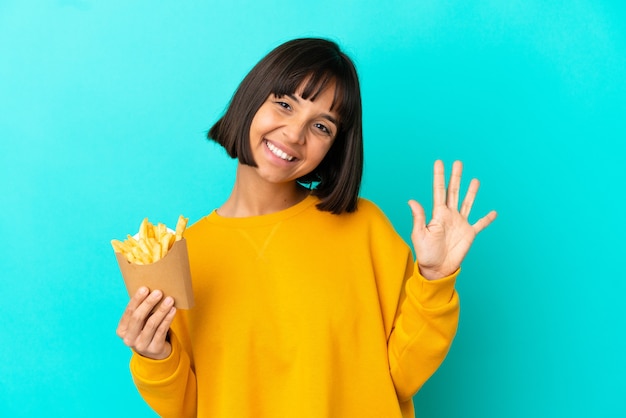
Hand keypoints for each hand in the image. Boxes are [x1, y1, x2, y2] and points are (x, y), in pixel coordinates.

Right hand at [116, 287, 176, 358]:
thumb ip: (141, 309)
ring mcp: (141, 346)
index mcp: (122, 330)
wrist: (155, 351)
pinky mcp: (154, 349)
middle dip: (148, 303)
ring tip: (170, 300)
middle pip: (138, 317)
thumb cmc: (146, 329)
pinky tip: (173, 310)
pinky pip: (162, 331)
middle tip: (159, 292)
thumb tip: (151, 289)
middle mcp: (129, 339)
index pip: (129, 312)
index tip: (145, 288)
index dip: (137, 299)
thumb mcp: (140, 322)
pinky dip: (168, 319)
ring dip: (161, 310)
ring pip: (152, 324)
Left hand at [408, 160, 496, 279]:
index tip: (439, 162)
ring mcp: (460, 224)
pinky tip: (493, 212)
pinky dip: (487, 219)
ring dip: (471, 192)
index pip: (438, 191)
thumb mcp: (419, 234)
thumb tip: (412, 200)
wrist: (436, 269)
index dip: (439, 176)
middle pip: (453, 192)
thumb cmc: (425, 253)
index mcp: (437, 214)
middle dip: (456, 177)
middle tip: (458, 163)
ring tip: (475, 180)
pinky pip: (480, 224)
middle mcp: (449, 215)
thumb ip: (419, 217)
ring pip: (467, 203)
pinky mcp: (469, 234)